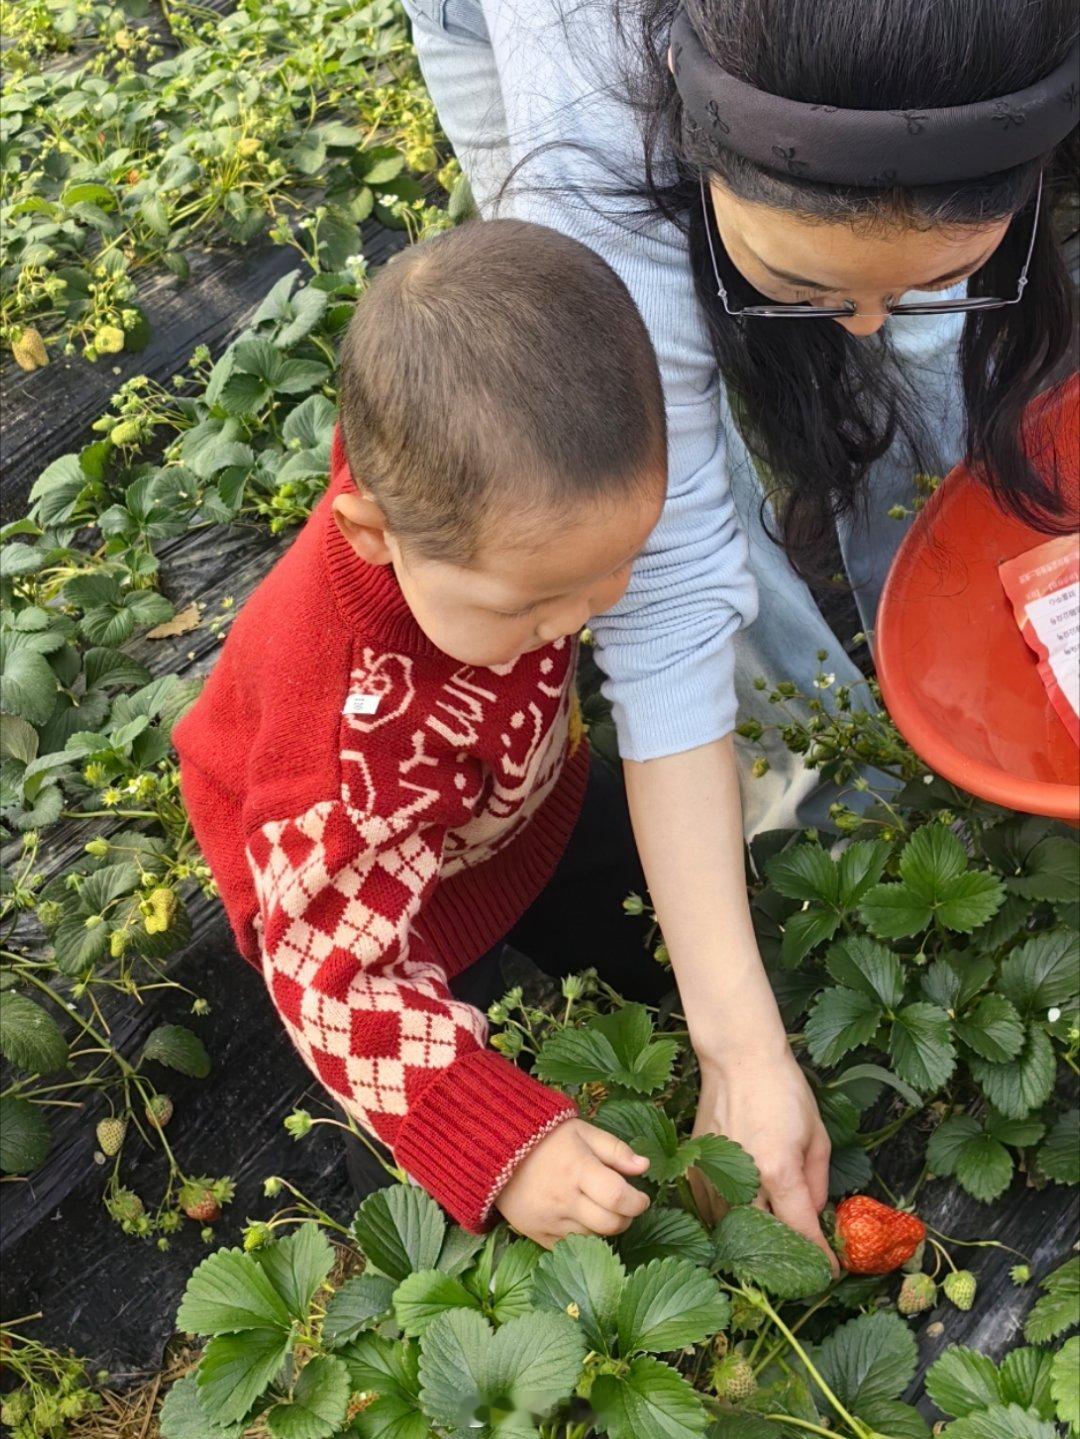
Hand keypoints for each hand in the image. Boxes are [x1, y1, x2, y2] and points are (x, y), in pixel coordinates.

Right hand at [496, 1118, 650, 1247]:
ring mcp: (549, 1221)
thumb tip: (644, 1166)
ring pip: (593, 1238)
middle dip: (625, 1217)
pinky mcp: (536, 1235)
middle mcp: (564, 1199)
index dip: (637, 1202)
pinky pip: (570, 1246)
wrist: (496, 1151)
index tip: (641, 1198)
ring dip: (603, 1226)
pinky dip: (581, 1236)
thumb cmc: (545, 1138)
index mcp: (578, 1169)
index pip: (619, 1198)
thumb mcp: (582, 1131)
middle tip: (622, 1204)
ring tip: (597, 1206)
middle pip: (610, 1225)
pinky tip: (578, 1218)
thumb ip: (615, 1149)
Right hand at [691, 1046, 838, 1274]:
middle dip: (785, 1256)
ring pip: (732, 1229)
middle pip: (763, 1239)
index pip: (801, 1231)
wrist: (739, 1059)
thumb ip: (817, 1183)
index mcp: (778, 1171)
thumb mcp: (817, 1136)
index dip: (819, 1257)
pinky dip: (727, 1221)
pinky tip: (742, 1221)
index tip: (830, 1273)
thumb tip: (812, 1213)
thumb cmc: (783, 1090)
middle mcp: (743, 1180)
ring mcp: (714, 1175)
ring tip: (772, 1248)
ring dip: (753, 1241)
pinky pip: (710, 1209)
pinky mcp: (697, 1168)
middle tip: (802, 1263)